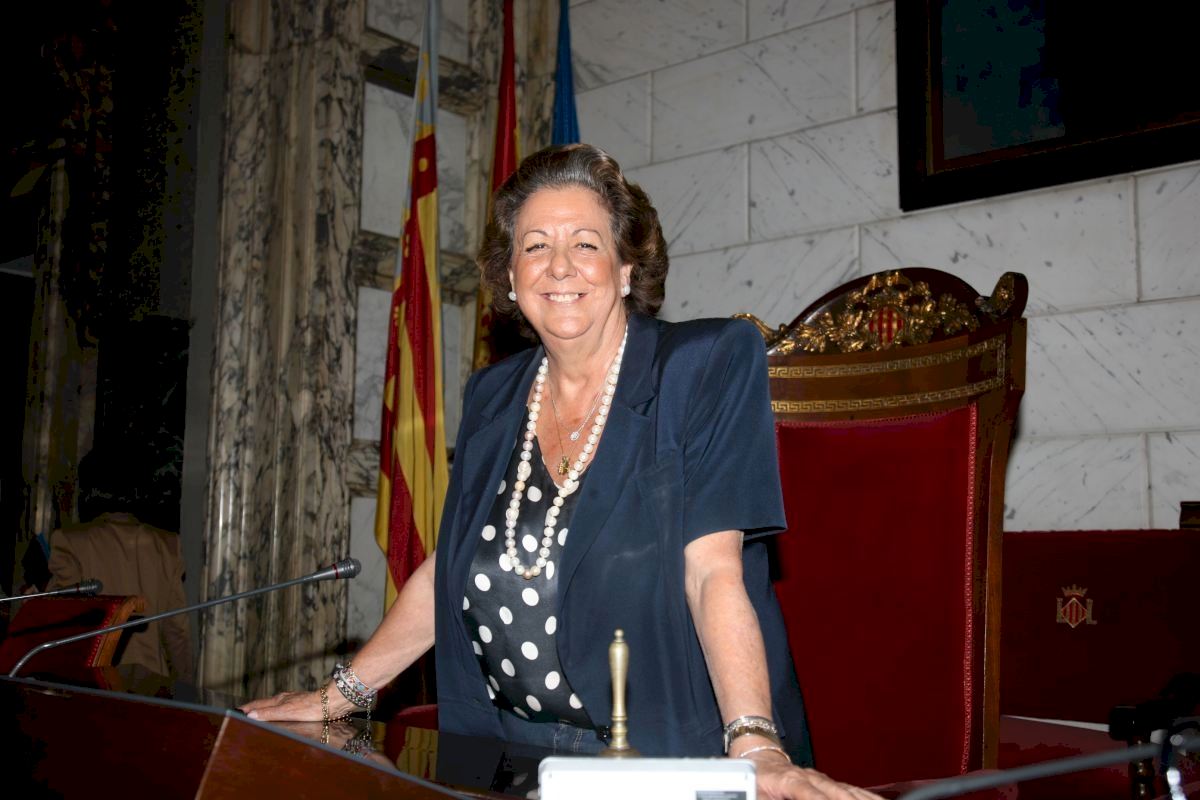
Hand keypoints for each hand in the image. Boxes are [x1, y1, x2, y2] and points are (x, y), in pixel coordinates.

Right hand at [238, 684, 351, 721]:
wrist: (331, 703)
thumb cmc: (310, 707)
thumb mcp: (286, 712)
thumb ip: (269, 714)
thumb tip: (251, 715)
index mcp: (279, 700)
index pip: (258, 704)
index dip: (247, 708)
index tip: (236, 710)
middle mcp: (285, 699)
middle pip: (265, 703)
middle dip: (253, 707)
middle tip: (243, 711)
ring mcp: (293, 700)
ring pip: (275, 704)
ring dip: (265, 708)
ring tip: (259, 712)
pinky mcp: (301, 705)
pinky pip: (284, 707)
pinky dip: (277, 710)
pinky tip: (282, 712)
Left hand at [745, 752, 883, 799]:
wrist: (759, 757)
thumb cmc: (755, 778)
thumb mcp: (755, 794)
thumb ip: (767, 799)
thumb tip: (778, 799)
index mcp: (790, 780)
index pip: (809, 794)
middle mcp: (810, 777)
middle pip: (838, 793)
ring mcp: (821, 779)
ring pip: (849, 792)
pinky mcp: (827, 783)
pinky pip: (851, 791)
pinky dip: (867, 797)